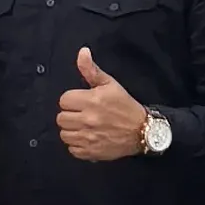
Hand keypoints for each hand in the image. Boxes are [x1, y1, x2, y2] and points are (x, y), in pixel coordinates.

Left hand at [57, 47, 154, 163]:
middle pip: (61, 118)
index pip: (64, 100)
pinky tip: (88, 138)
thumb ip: (91, 70)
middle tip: (83, 114)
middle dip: (70, 115)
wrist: (143, 131)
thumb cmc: (125, 106)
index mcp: (92, 100)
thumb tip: (82, 52)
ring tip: (84, 127)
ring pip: (64, 134)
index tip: (81, 102)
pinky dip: (77, 145)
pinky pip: (72, 149)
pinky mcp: (91, 152)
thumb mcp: (110, 84)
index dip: (72, 100)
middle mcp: (88, 120)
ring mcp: (88, 137)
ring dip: (72, 130)